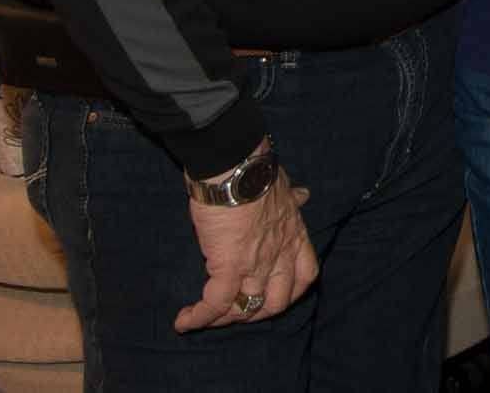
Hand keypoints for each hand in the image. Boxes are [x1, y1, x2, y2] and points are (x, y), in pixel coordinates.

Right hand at [174, 165, 317, 331]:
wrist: (237, 168)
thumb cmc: (256, 173)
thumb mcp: (284, 187)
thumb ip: (293, 198)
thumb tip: (303, 194)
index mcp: (295, 236)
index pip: (305, 276)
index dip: (290, 292)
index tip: (272, 294)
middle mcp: (279, 255)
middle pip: (277, 302)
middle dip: (256, 313)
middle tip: (234, 311)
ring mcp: (256, 264)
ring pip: (246, 308)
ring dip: (225, 318)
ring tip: (205, 317)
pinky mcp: (229, 266)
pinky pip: (216, 303)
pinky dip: (199, 317)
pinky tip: (183, 321)